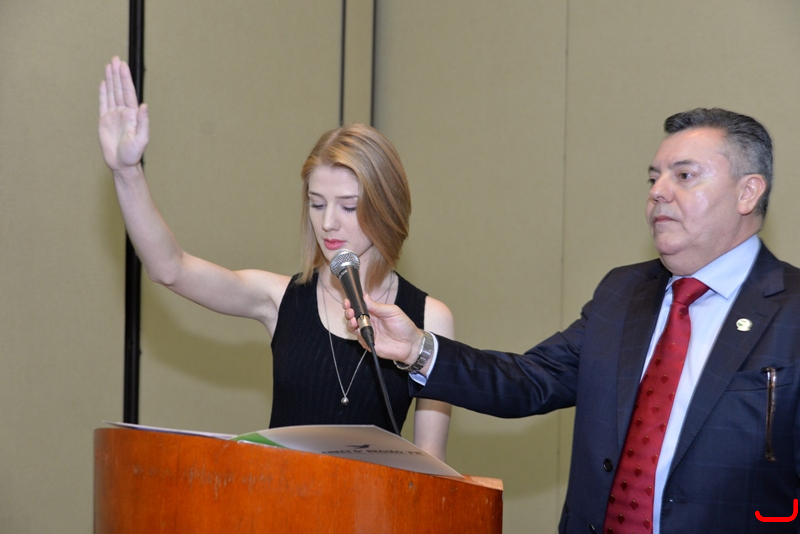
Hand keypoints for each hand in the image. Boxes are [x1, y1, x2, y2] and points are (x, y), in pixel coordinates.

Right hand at [98, 56, 148, 172]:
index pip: (128, 92)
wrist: (122, 164)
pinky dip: (103, 92)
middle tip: (115, 58)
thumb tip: (144, 105)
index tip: (122, 65)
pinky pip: (103, 103)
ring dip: (110, 80)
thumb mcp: (141, 139)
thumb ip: (143, 122)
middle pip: (119, 89)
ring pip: (111, 93)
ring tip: (109, 65)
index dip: (125, 78)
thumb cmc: (134, 154)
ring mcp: (113, 115)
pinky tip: (103, 82)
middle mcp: (123, 112)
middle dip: (118, 74)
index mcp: (132, 114)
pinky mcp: (104, 121)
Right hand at [344, 293, 422, 364]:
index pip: (359, 306)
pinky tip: (359, 330)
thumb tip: (365, 297)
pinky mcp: (368, 343)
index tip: (348, 301)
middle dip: (348, 312)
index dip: (352, 303)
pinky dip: (357, 333)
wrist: (410, 344)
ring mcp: (368, 332)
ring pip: (352, 327)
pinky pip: (359, 338)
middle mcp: (369, 322)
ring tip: (353, 320)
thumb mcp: (392, 311)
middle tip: (349, 310)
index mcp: (374, 312)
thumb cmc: (404, 326)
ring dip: (350, 322)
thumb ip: (378, 306)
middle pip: (353, 316)